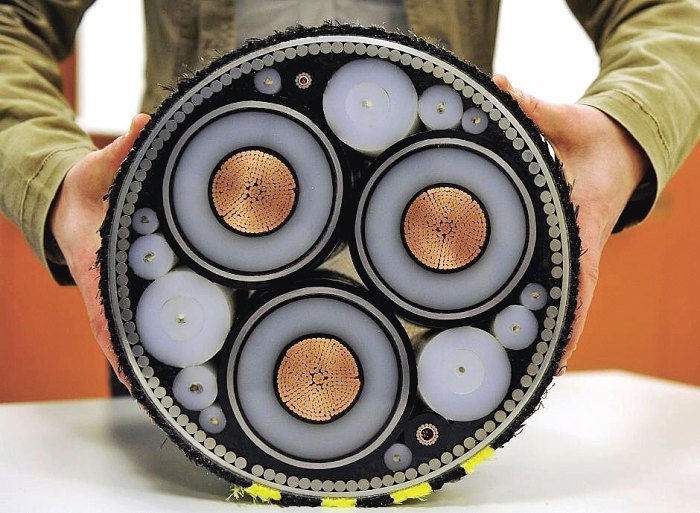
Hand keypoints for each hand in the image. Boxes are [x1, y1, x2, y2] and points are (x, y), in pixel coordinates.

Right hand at [50, 114, 150, 385]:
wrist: (73, 205)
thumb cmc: (84, 190)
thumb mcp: (98, 167)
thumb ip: (122, 149)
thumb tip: (143, 124)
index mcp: (95, 265)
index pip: (104, 309)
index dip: (119, 341)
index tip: (135, 372)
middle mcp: (103, 289)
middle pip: (121, 337)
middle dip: (144, 366)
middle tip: (177, 394)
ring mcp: (114, 297)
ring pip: (131, 340)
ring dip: (151, 366)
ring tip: (183, 397)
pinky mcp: (125, 296)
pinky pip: (139, 328)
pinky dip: (152, 352)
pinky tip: (172, 374)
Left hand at [492, 75, 646, 371]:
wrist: (615, 146)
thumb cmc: (595, 138)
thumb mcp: (569, 121)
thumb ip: (535, 107)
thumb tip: (501, 83)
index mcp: (584, 225)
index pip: (580, 276)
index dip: (570, 314)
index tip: (557, 349)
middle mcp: (579, 246)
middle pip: (565, 300)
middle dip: (549, 336)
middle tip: (523, 374)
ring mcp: (569, 252)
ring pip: (557, 298)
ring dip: (542, 329)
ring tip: (516, 370)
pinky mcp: (558, 248)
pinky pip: (547, 283)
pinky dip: (540, 310)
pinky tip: (519, 333)